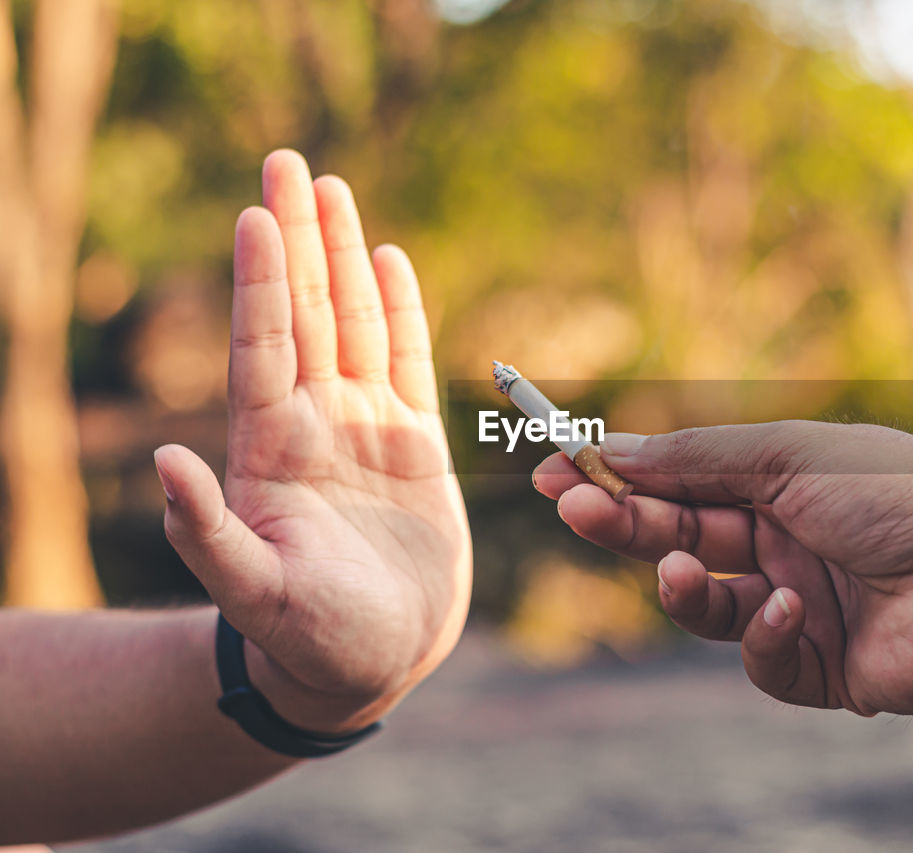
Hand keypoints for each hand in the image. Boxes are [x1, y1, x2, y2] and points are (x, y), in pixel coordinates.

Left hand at [154, 150, 469, 733]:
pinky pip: (408, 362)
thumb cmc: (309, 639)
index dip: (262, 284)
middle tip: (289, 164)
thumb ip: (208, 532)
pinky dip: (402, 311)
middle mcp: (314, 423)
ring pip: (355, 324)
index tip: (256, 215)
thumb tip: (166, 459)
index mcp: (272, 450)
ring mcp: (365, 427)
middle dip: (298, 240)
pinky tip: (389, 261)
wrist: (374, 657)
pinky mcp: (414, 443)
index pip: (264, 348)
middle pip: (305, 313)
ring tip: (333, 191)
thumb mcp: (254, 594)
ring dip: (344, 258)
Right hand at [534, 421, 912, 715]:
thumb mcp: (792, 456)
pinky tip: (793, 610)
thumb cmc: (901, 495)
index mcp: (781, 485)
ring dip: (682, 589)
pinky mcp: (819, 668)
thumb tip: (616, 448)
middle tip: (572, 508)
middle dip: (623, 525)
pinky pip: (761, 658)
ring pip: (707, 607)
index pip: (680, 482)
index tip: (556, 469)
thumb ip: (699, 459)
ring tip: (680, 572)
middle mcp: (783, 543)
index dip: (619, 477)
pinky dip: (765, 635)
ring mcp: (799, 606)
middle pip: (679, 538)